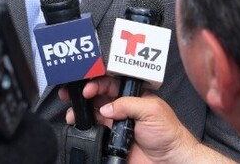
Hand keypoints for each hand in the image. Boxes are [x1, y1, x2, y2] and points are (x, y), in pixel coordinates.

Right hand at [59, 78, 224, 163]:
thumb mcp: (151, 110)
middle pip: (96, 95)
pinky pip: (92, 130)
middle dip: (81, 92)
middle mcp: (121, 108)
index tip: (87, 89)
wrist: (169, 161)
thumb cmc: (168, 134)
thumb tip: (106, 107)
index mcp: (131, 96)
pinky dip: (82, 127)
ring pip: (90, 112)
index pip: (108, 83)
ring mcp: (114, 123)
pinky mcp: (109, 138)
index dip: (96, 83)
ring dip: (79, 110)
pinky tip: (78, 125)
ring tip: (72, 112)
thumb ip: (128, 104)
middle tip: (70, 94)